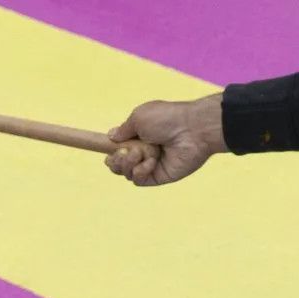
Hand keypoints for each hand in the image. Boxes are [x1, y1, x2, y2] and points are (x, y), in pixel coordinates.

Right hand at [106, 94, 225, 186]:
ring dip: (127, 164)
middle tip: (123, 153)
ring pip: (126, 173)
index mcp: (139, 135)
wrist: (192, 130)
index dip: (110, 151)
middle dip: (115, 160)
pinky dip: (140, 172)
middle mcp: (144, 151)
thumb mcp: (139, 117)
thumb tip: (111, 136)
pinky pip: (139, 180)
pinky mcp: (159, 176)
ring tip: (139, 153)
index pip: (118, 148)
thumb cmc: (167, 119)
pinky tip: (150, 162)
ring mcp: (151, 165)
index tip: (107, 150)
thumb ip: (124, 129)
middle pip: (118, 164)